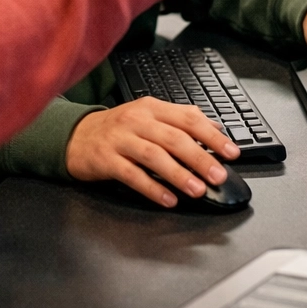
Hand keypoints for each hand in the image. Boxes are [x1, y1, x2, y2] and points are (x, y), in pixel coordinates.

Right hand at [65, 98, 239, 207]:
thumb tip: (215, 128)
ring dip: (179, 174)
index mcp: (152, 108)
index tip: (231, 153)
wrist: (75, 136)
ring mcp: (120, 139)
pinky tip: (168, 198)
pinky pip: (132, 175)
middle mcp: (137, 121)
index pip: (188, 119)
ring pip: (154, 156)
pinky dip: (152, 188)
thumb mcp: (148, 116)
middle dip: (200, 158)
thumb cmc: (118, 129)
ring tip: (197, 189)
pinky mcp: (106, 159)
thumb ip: (180, 120)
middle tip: (218, 175)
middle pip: (174, 138)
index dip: (213, 136)